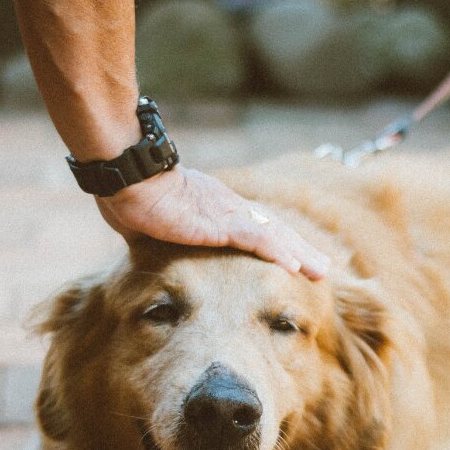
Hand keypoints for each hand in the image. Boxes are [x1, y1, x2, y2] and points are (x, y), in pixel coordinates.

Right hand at [95, 167, 328, 278]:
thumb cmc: (129, 195)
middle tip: (323, 269)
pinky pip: (256, 240)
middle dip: (301, 251)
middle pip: (275, 231)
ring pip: (274, 236)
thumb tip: (145, 245)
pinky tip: (294, 268)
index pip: (257, 228)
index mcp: (216, 208)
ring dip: (300, 255)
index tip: (297, 258)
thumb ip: (158, 234)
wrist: (127, 176)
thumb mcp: (150, 224)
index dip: (279, 243)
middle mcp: (229, 208)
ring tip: (321, 273)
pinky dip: (277, 253)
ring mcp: (227, 214)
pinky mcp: (220, 223)